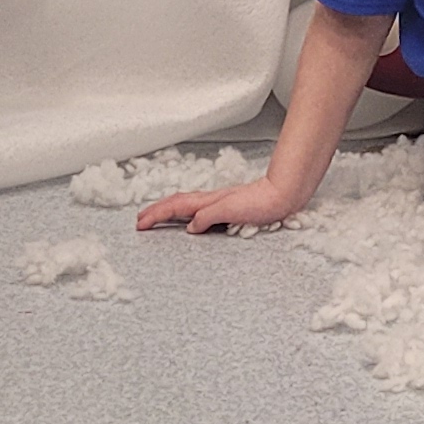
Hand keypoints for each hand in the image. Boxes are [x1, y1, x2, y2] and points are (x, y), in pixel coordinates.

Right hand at [137, 172, 312, 233]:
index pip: (175, 207)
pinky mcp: (226, 209)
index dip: (156, 215)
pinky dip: (184, 214)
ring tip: (156, 218)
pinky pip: (197, 210)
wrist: (283, 196)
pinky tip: (189, 220)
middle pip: (176, 204)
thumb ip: (209, 216)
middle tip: (140, 220)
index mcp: (208, 202)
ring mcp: (217, 204)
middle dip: (156, 212)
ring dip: (168, 211)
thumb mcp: (231, 211)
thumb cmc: (262, 203)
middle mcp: (210, 201)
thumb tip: (190, 226)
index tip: (140, 223)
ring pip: (185, 205)